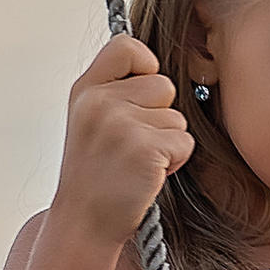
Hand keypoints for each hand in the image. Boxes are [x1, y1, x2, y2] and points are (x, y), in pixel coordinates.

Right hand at [55, 35, 192, 244]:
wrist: (84, 223)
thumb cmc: (95, 174)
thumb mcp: (90, 121)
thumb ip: (116, 91)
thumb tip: (156, 66)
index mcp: (85, 90)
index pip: (126, 45)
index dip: (145, 65)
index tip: (140, 96)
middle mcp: (100, 102)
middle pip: (164, 85)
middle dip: (160, 116)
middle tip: (133, 146)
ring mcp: (121, 125)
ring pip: (178, 118)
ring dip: (168, 143)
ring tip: (137, 163)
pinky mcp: (144, 149)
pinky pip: (184, 142)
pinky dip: (174, 162)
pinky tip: (147, 176)